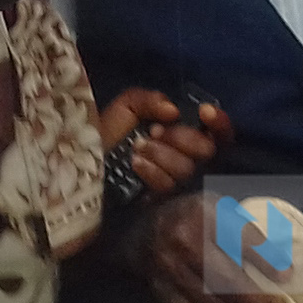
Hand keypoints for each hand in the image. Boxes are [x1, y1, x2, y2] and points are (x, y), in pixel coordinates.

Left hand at [98, 89, 229, 195]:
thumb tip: (174, 111)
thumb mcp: (127, 106)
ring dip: (161, 153)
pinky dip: (151, 170)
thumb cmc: (109, 134)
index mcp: (185, 133)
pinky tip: (135, 163)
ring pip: (186, 168)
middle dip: (181, 137)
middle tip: (156, 131)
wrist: (83, 166)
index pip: (219, 131)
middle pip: (208, 150)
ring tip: (138, 147)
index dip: (219, 122)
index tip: (203, 112)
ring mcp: (177, 182)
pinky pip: (168, 186)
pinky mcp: (164, 202)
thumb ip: (151, 100)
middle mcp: (188, 158)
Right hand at [136, 191, 290, 302]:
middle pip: (224, 278)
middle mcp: (184, 241)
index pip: (239, 238)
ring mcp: (169, 268)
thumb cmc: (194, 219)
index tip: (288, 277)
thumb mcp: (221, 209)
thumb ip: (247, 233)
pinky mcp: (160, 291)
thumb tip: (282, 267)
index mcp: (204, 214)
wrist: (143, 228)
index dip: (265, 259)